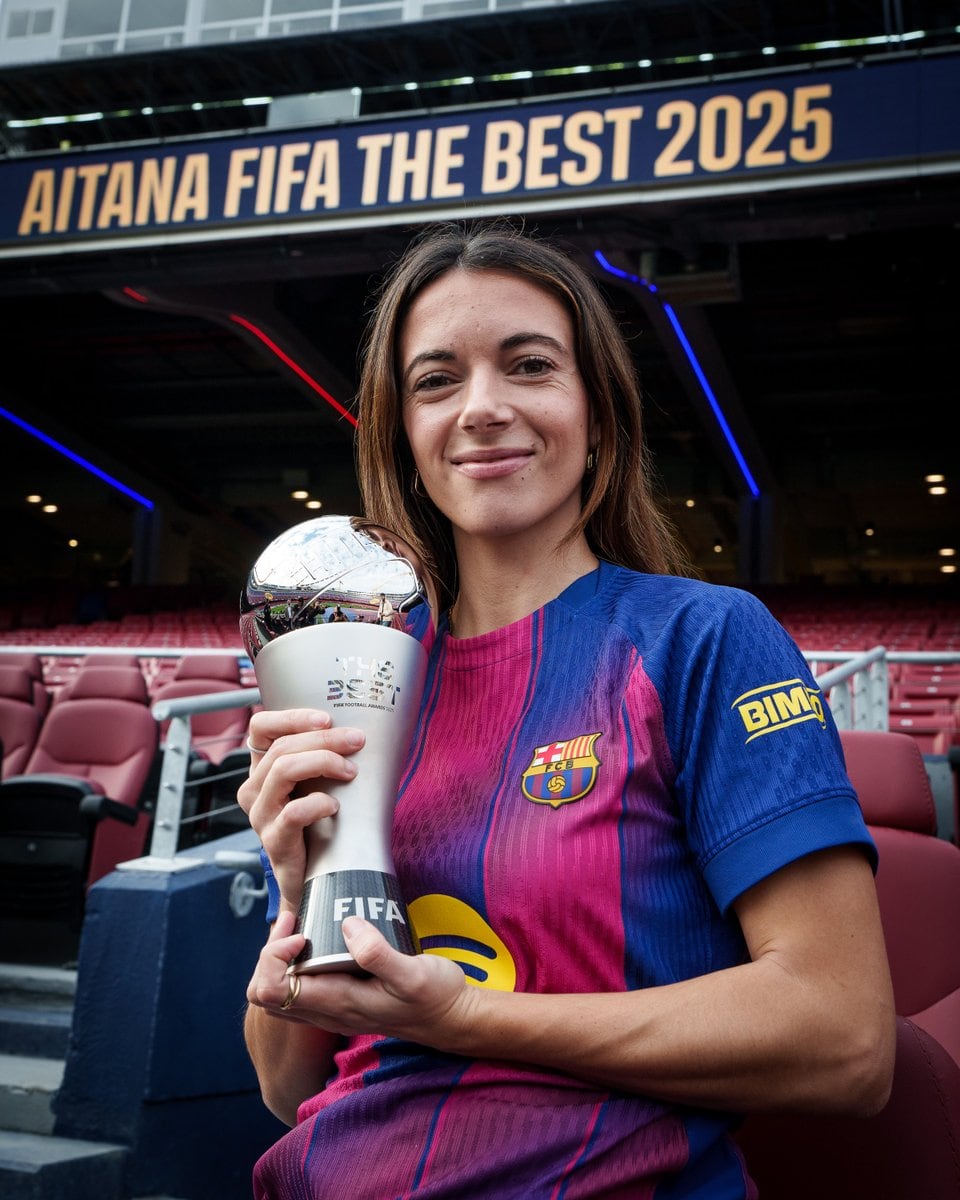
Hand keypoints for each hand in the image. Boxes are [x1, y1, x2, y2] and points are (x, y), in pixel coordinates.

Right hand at [237, 708, 365, 914]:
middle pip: (282, 747)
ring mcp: (260, 815)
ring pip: (283, 770)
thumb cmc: (318, 825)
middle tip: (357, 740)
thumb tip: (358, 730)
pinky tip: (335, 806)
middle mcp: (254, 789)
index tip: (326, 718)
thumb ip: (322, 758)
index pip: (260, 727)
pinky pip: (292, 812)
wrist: (311, 881)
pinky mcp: (273, 841)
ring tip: (350, 771)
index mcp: (262, 769)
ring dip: (323, 762)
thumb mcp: (315, 784)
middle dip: (325, 738)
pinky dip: (318, 803)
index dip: (291, 717)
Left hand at [247, 912, 474, 1048]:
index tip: (300, 933)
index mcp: (335, 1003)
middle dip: (270, 952)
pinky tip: (317, 938)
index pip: (271, 991)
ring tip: (301, 926)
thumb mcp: (413, 973)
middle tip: (296, 922)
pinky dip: (295, 963)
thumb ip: (378, 953)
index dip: (273, 957)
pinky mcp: (342, 1000)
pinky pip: (300, 987)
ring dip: (279, 958)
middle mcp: (326, 1010)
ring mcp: (332, 1008)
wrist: (452, 1019)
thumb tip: (347, 925)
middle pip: (266, 992)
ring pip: (280, 991)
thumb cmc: (435, 998)